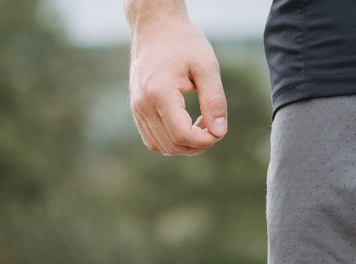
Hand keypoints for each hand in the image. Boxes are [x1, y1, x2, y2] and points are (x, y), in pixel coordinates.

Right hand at [127, 12, 226, 155]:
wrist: (155, 26)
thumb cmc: (183, 42)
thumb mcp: (206, 67)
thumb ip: (214, 101)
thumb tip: (219, 133)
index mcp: (159, 93)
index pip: (182, 135)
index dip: (205, 141)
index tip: (219, 129)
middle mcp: (143, 104)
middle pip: (171, 146)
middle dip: (197, 145)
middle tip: (213, 127)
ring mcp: (136, 108)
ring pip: (160, 146)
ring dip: (184, 145)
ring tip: (201, 125)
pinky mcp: (137, 109)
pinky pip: (152, 138)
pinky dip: (171, 140)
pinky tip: (187, 125)